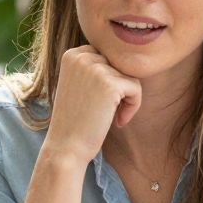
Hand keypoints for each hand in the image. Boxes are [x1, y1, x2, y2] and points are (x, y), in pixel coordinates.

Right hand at [43, 47, 142, 163]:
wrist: (66, 147)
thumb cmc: (75, 121)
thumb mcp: (79, 85)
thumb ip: (95, 68)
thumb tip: (127, 57)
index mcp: (72, 54)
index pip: (107, 57)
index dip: (111, 79)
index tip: (103, 101)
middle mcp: (81, 56)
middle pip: (119, 64)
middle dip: (121, 88)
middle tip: (110, 111)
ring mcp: (95, 69)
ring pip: (130, 76)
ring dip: (127, 98)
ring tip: (114, 116)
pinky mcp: (109, 84)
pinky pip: (136, 88)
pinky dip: (133, 106)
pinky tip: (119, 121)